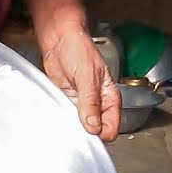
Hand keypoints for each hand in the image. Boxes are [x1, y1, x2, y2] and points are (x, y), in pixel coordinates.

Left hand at [40, 23, 120, 141]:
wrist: (59, 39)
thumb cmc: (78, 48)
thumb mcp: (87, 75)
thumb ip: (90, 102)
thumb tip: (93, 126)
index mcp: (110, 97)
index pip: (112, 126)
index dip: (102, 133)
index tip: (89, 132)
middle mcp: (98, 103)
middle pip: (97, 130)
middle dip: (87, 133)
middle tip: (75, 127)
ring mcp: (82, 104)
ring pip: (81, 127)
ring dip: (74, 127)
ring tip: (66, 120)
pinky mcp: (68, 102)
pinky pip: (67, 118)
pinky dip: (63, 120)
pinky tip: (59, 116)